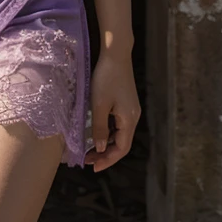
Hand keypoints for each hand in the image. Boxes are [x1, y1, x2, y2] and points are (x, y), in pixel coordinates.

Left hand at [83, 50, 140, 172]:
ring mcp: (130, 110)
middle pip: (121, 143)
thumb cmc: (106, 78)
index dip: (108, 160)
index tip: (93, 167)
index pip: (122, 148)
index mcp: (129, 120)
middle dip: (106, 155)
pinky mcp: (125, 103)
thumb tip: (101, 149)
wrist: (116, 54)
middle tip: (88, 161)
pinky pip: (117, 124)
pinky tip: (96, 133)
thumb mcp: (99, 104)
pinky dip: (107, 132)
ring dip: (105, 144)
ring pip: (119, 134)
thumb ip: (100, 128)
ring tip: (88, 150)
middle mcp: (133, 117)